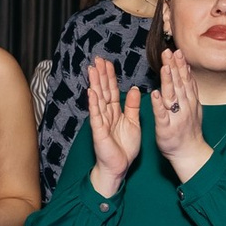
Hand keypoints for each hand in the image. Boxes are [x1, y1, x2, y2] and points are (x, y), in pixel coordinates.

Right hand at [84, 58, 141, 194]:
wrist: (119, 166)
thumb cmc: (124, 147)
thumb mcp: (133, 123)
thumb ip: (132, 106)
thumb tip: (133, 89)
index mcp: (115, 112)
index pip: (112, 90)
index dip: (110, 77)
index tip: (108, 63)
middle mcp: (106, 114)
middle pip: (103, 91)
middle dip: (101, 75)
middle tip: (97, 59)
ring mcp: (101, 122)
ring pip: (98, 99)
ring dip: (95, 84)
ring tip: (92, 69)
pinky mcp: (98, 131)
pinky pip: (96, 115)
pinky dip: (94, 104)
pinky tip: (91, 92)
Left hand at [150, 49, 210, 178]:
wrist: (190, 153)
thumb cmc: (187, 130)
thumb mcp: (192, 107)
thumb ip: (188, 91)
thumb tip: (186, 72)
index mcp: (189, 101)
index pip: (185, 80)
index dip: (181, 65)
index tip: (177, 51)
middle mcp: (184, 107)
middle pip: (179, 84)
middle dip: (175, 67)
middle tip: (169, 51)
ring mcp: (176, 117)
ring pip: (172, 96)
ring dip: (169, 81)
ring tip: (165, 66)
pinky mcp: (166, 128)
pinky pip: (162, 115)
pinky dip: (158, 104)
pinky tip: (154, 94)